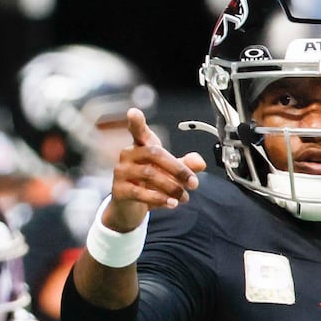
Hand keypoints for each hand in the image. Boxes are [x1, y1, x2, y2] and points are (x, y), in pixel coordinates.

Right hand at [107, 108, 204, 232]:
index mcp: (141, 146)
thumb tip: (200, 163)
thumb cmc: (148, 184)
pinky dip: (160, 199)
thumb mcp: (170, 173)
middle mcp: (129, 155)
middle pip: (153, 153)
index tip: (133, 112)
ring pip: (149, 174)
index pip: (138, 131)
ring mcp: (122, 172)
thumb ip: (186, 165)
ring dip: (172, 187)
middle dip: (177, 168)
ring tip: (184, 197)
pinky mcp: (119, 190)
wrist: (130, 208)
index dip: (136, 122)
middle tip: (193, 182)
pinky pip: (141, 193)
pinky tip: (171, 203)